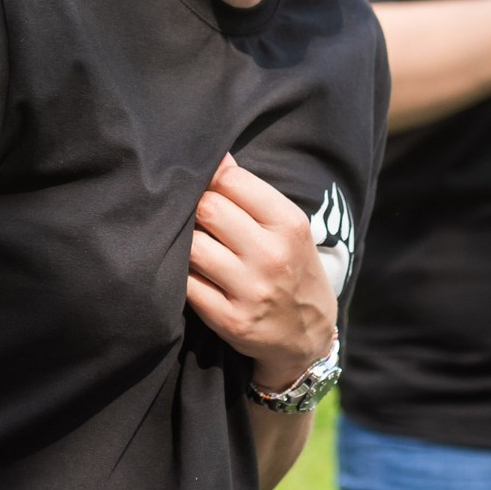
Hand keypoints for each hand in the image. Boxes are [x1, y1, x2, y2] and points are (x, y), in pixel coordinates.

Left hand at [187, 153, 336, 391]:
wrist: (308, 334)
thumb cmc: (290, 267)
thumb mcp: (286, 227)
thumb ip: (250, 192)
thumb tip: (213, 155)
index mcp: (289, 224)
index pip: (232, 180)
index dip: (210, 179)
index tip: (205, 187)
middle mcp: (272, 256)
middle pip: (207, 209)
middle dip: (194, 208)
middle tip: (193, 216)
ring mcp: (251, 291)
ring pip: (192, 246)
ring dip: (185, 242)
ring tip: (192, 244)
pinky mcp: (230, 320)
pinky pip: (186, 284)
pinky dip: (182, 275)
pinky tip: (191, 273)